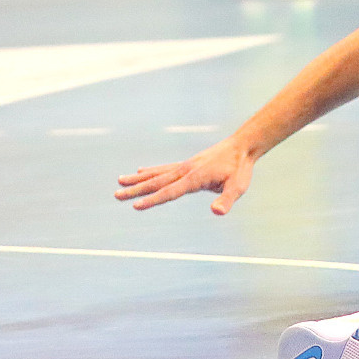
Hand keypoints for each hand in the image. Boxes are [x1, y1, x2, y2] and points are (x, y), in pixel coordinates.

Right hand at [116, 140, 256, 215]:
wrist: (243, 146)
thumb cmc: (240, 169)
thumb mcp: (238, 187)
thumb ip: (227, 200)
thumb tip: (217, 212)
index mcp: (195, 178)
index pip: (170, 192)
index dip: (153, 200)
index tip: (135, 205)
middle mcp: (185, 170)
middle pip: (156, 182)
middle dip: (136, 190)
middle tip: (116, 194)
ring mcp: (185, 166)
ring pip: (157, 174)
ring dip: (138, 179)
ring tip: (119, 181)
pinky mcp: (187, 164)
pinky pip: (165, 168)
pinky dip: (151, 171)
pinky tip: (141, 171)